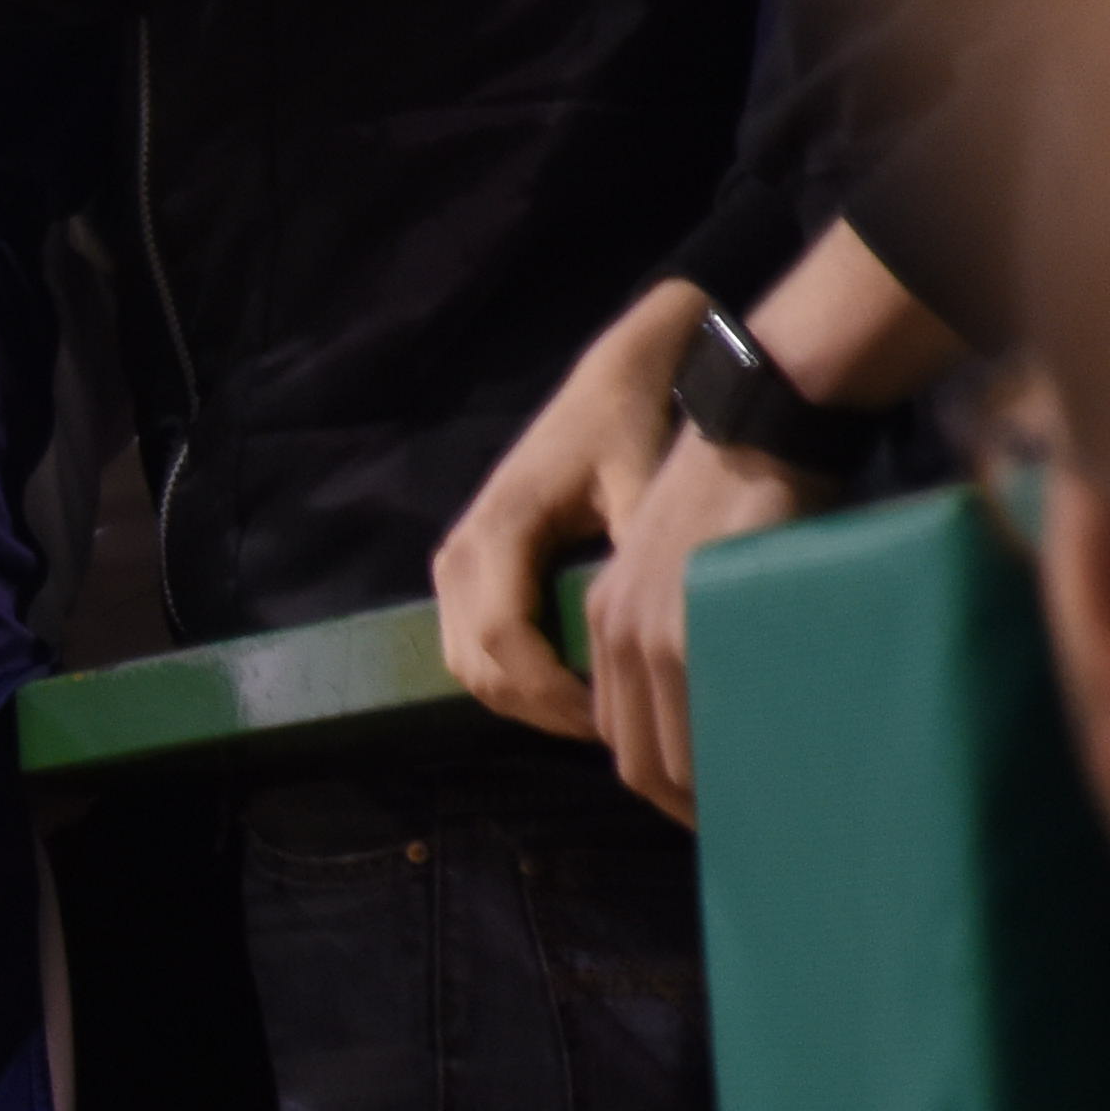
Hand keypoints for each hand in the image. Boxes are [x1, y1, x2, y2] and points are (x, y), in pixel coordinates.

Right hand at [433, 285, 694, 746]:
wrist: (618, 376)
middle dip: (543, 709)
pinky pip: (474, 651)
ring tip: (601, 717)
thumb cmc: (636, 424)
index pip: (504, 641)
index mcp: (500, 527)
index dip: (555, 694)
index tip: (613, 719)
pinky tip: (577, 690)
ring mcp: (456, 561)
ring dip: (528, 703)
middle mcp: (462, 550)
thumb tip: (652, 637)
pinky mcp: (469, 571)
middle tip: (617, 735)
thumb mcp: (645, 484)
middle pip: (478, 666)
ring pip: (470, 668)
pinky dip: (517, 682)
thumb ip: (636, 555)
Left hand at [582, 430, 818, 826]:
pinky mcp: (694, 623)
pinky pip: (702, 719)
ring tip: (760, 820)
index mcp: (607, 623)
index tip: (701, 808)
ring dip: (704, 797)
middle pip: (636, 759)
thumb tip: (722, 698)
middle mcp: (616, 632)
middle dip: (679, 805)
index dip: (660, 780)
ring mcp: (653, 630)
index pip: (620, 734)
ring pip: (667, 752)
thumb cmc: (747, 491)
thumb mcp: (690, 567)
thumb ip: (686, 627)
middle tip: (736, 836)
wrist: (761, 424)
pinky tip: (765, 778)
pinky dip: (727, 763)